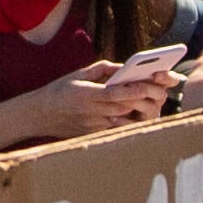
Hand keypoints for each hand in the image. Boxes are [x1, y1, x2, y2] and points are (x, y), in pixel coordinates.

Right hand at [30, 62, 177, 141]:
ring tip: (156, 102)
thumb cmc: (60, 90)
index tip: (152, 83)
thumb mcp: (79, 74)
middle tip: (163, 92)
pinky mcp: (94, 134)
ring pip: (125, 120)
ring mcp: (93, 126)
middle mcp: (91, 112)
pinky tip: (142, 115)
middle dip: (146, 99)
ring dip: (142, 112)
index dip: (135, 89)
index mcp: (86, 94)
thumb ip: (103, 70)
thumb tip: (126, 67)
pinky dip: (131, 121)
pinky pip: (118, 129)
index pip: (115, 93)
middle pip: (125, 107)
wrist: (40, 115)